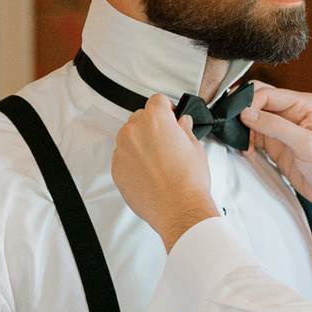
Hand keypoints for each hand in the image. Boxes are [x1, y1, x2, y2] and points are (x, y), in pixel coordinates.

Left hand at [112, 95, 218, 250]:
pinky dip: (133, 160)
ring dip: (141, 143)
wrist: (178, 210)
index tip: (170, 118)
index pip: (157, 101)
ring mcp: (122, 150)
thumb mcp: (195, 149)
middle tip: (166, 142)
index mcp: (155, 120)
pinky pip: (123, 156)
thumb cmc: (189, 182)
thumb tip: (182, 123)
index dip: (166, 109)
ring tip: (158, 161)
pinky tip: (149, 172)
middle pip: (140, 117)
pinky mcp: (116, 168)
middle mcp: (134, 131)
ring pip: (130, 137)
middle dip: (152, 126)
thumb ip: (185, 130)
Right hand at [239, 86, 311, 267]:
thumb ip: (275, 126)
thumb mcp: (305, 144)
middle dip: (242, 111)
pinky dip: (245, 140)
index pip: (267, 94)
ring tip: (240, 142)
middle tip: (230, 126)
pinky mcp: (276, 144)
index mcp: (303, 103)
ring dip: (242, 128)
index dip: (249, 103)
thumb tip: (246, 113)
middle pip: (257, 101)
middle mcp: (292, 111)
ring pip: (252, 118)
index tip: (238, 118)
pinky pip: (253, 135)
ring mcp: (282, 128)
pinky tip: (245, 150)